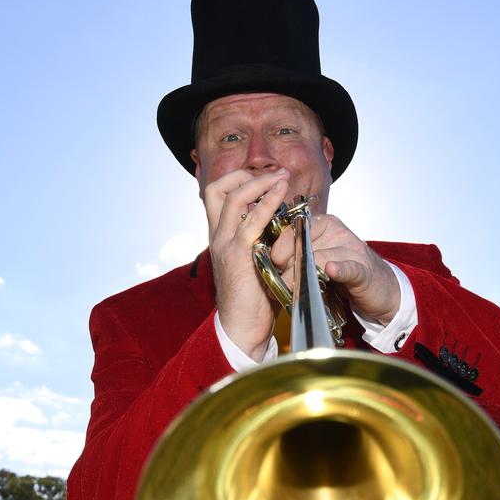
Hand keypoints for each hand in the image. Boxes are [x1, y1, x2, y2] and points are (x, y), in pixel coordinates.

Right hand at [203, 168, 289, 359]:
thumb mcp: (253, 261)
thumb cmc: (253, 297)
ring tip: (283, 177)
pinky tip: (282, 195)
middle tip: (274, 173)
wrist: (241, 326)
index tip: (263, 178)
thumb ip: (259, 241)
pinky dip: (268, 202)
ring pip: (235, 198)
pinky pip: (251, 220)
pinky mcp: (238, 255)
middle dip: (246, 174)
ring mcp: (225, 244)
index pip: (216, 195)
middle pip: (218, 189)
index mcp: (218, 236)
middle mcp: (217, 236)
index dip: (236, 180)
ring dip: (261, 182)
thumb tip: (280, 224)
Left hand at [270, 214, 399, 324]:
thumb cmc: (344, 271)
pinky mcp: (364, 270)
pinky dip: (339, 269)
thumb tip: (268, 258)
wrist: (379, 288)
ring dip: (302, 275)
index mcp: (324, 224)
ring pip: (320, 257)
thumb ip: (298, 252)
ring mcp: (352, 250)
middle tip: (278, 280)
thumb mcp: (320, 256)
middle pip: (304, 243)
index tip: (270, 263)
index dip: (279, 247)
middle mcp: (337, 232)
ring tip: (291, 289)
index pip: (294, 229)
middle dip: (287, 263)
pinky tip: (330, 271)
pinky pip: (349, 267)